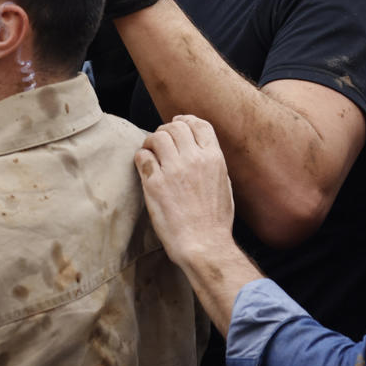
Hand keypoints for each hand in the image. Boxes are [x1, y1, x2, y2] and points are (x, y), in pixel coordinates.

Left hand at [134, 116, 236, 269]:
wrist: (203, 244)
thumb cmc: (215, 220)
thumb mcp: (224, 184)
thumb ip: (211, 162)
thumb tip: (199, 148)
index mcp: (214, 159)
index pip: (199, 125)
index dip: (186, 120)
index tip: (177, 123)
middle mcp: (194, 160)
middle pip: (175, 127)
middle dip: (166, 130)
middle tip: (160, 140)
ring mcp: (173, 170)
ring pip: (157, 136)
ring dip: (151, 140)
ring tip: (151, 151)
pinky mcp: (154, 183)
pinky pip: (142, 156)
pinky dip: (141, 156)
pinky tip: (144, 165)